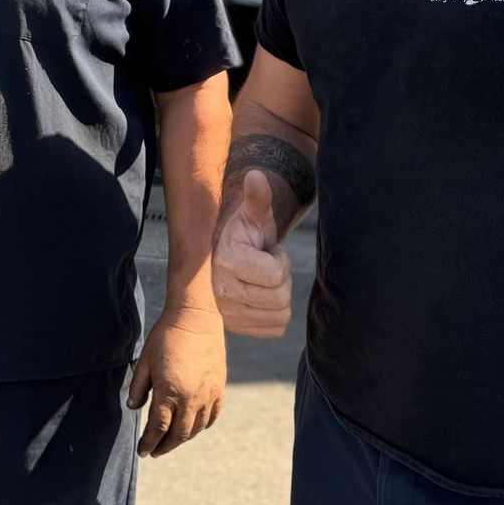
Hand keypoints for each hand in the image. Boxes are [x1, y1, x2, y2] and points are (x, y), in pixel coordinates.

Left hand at [126, 305, 225, 457]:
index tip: (142, 451)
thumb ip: (138, 387)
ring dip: (183, 438)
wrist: (196, 316)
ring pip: (196, 428)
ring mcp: (208, 393)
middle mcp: (191, 397)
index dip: (149, 442)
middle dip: (165, 446)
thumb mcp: (146, 360)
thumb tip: (133, 408)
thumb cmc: (166, 335)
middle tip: (155, 451)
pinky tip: (194, 427)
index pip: (158, 428)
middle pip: (178, 434)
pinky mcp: (219, 387)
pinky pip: (212, 416)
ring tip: (172, 440)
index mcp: (169, 391)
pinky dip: (202, 426)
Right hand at [213, 169, 293, 337]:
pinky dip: (276, 313)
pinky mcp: (238, 327)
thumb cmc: (249, 230)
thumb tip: (256, 175)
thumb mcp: (256, 213)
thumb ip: (258, 196)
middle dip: (281, 279)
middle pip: (280, 299)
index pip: (276, 276)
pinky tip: (263, 294)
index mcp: (227, 263)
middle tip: (268, 265)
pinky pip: (276, 329)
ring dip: (279, 296)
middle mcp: (221, 293)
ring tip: (264, 279)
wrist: (235, 251)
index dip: (280, 261)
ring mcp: (228, 315)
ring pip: (280, 316)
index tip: (268, 251)